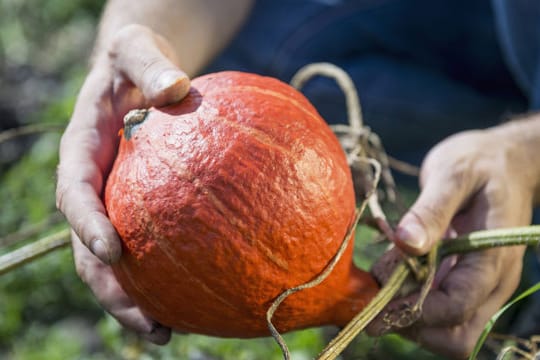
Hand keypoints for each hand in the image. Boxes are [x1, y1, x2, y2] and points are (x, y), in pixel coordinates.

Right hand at [56, 24, 189, 343]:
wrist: (143, 72)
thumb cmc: (139, 60)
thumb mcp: (138, 50)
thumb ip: (149, 64)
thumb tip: (175, 87)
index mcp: (83, 152)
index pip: (75, 193)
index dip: (87, 225)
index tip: (112, 252)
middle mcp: (96, 186)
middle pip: (89, 249)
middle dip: (112, 291)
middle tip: (148, 323)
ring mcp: (117, 203)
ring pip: (117, 264)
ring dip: (137, 301)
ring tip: (168, 332)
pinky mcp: (143, 210)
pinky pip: (152, 247)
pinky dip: (168, 276)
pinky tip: (198, 298)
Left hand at [367, 127, 535, 358]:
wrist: (502, 160)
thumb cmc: (480, 162)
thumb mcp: (454, 175)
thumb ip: (431, 210)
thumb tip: (406, 243)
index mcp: (492, 257)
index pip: (457, 306)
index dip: (414, 310)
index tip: (375, 300)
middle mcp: (491, 282)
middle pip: (455, 336)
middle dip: (411, 324)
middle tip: (373, 299)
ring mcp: (479, 284)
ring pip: (446, 330)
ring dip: (408, 316)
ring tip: (379, 283)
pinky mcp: (464, 279)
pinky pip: (440, 309)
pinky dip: (412, 302)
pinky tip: (389, 276)